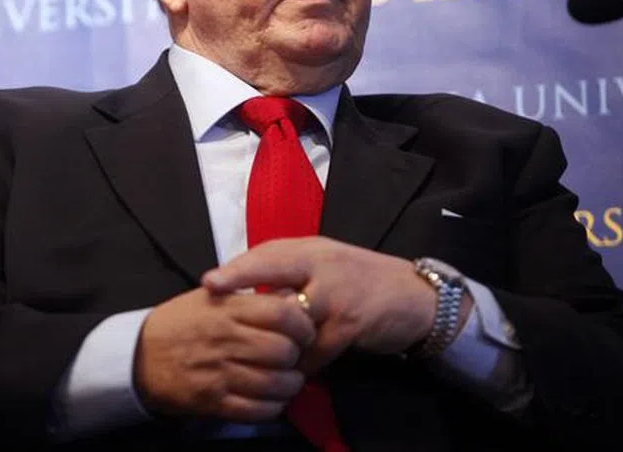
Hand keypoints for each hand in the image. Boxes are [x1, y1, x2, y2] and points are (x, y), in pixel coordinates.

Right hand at [133, 286, 314, 422]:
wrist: (138, 355)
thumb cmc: (180, 323)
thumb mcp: (210, 298)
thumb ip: (248, 299)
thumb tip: (293, 301)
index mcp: (225, 309)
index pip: (282, 313)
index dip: (302, 324)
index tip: (303, 330)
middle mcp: (224, 339)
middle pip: (284, 350)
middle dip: (297, 356)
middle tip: (293, 356)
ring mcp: (219, 373)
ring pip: (277, 384)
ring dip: (290, 384)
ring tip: (287, 379)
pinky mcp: (213, 402)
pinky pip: (259, 410)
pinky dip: (273, 407)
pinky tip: (271, 398)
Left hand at [201, 237, 449, 372]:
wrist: (414, 298)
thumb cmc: (359, 283)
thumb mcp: (325, 267)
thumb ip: (290, 273)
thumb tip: (243, 289)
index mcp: (310, 250)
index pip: (267, 253)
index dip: (236, 268)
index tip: (207, 281)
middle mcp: (321, 263)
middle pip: (274, 268)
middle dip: (241, 281)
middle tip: (212, 295)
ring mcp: (336, 291)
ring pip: (292, 317)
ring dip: (273, 339)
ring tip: (253, 353)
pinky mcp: (351, 321)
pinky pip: (316, 348)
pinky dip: (305, 362)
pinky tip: (296, 371)